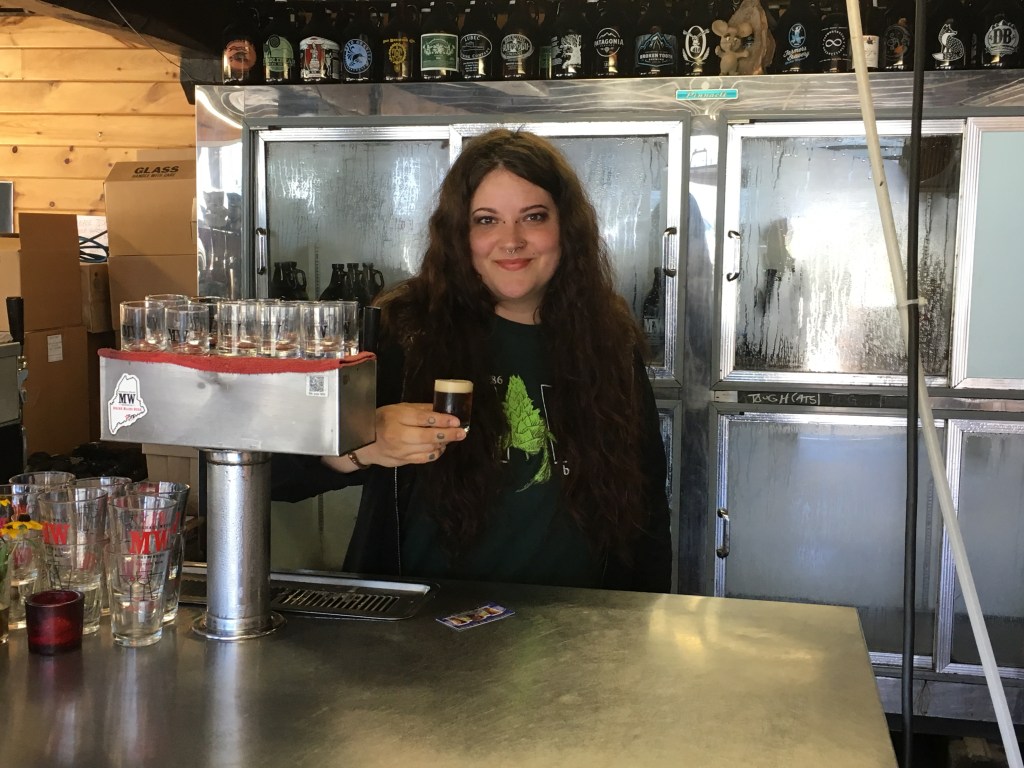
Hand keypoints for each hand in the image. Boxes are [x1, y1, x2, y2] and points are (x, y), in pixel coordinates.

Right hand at [323, 403, 466, 471]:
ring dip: (443, 444)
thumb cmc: (382, 420)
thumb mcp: (398, 408)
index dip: (442, 419)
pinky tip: (440, 448)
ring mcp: (400, 450)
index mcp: (397, 417)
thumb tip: (442, 407)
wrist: (362, 442)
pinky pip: (423, 459)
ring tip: (451, 438)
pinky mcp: (402, 461)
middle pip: (428, 436)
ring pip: (428, 449)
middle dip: (448, 434)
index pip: (423, 418)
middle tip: (461, 432)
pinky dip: (435, 454)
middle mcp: (399, 434)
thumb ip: (419, 409)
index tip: (456, 420)